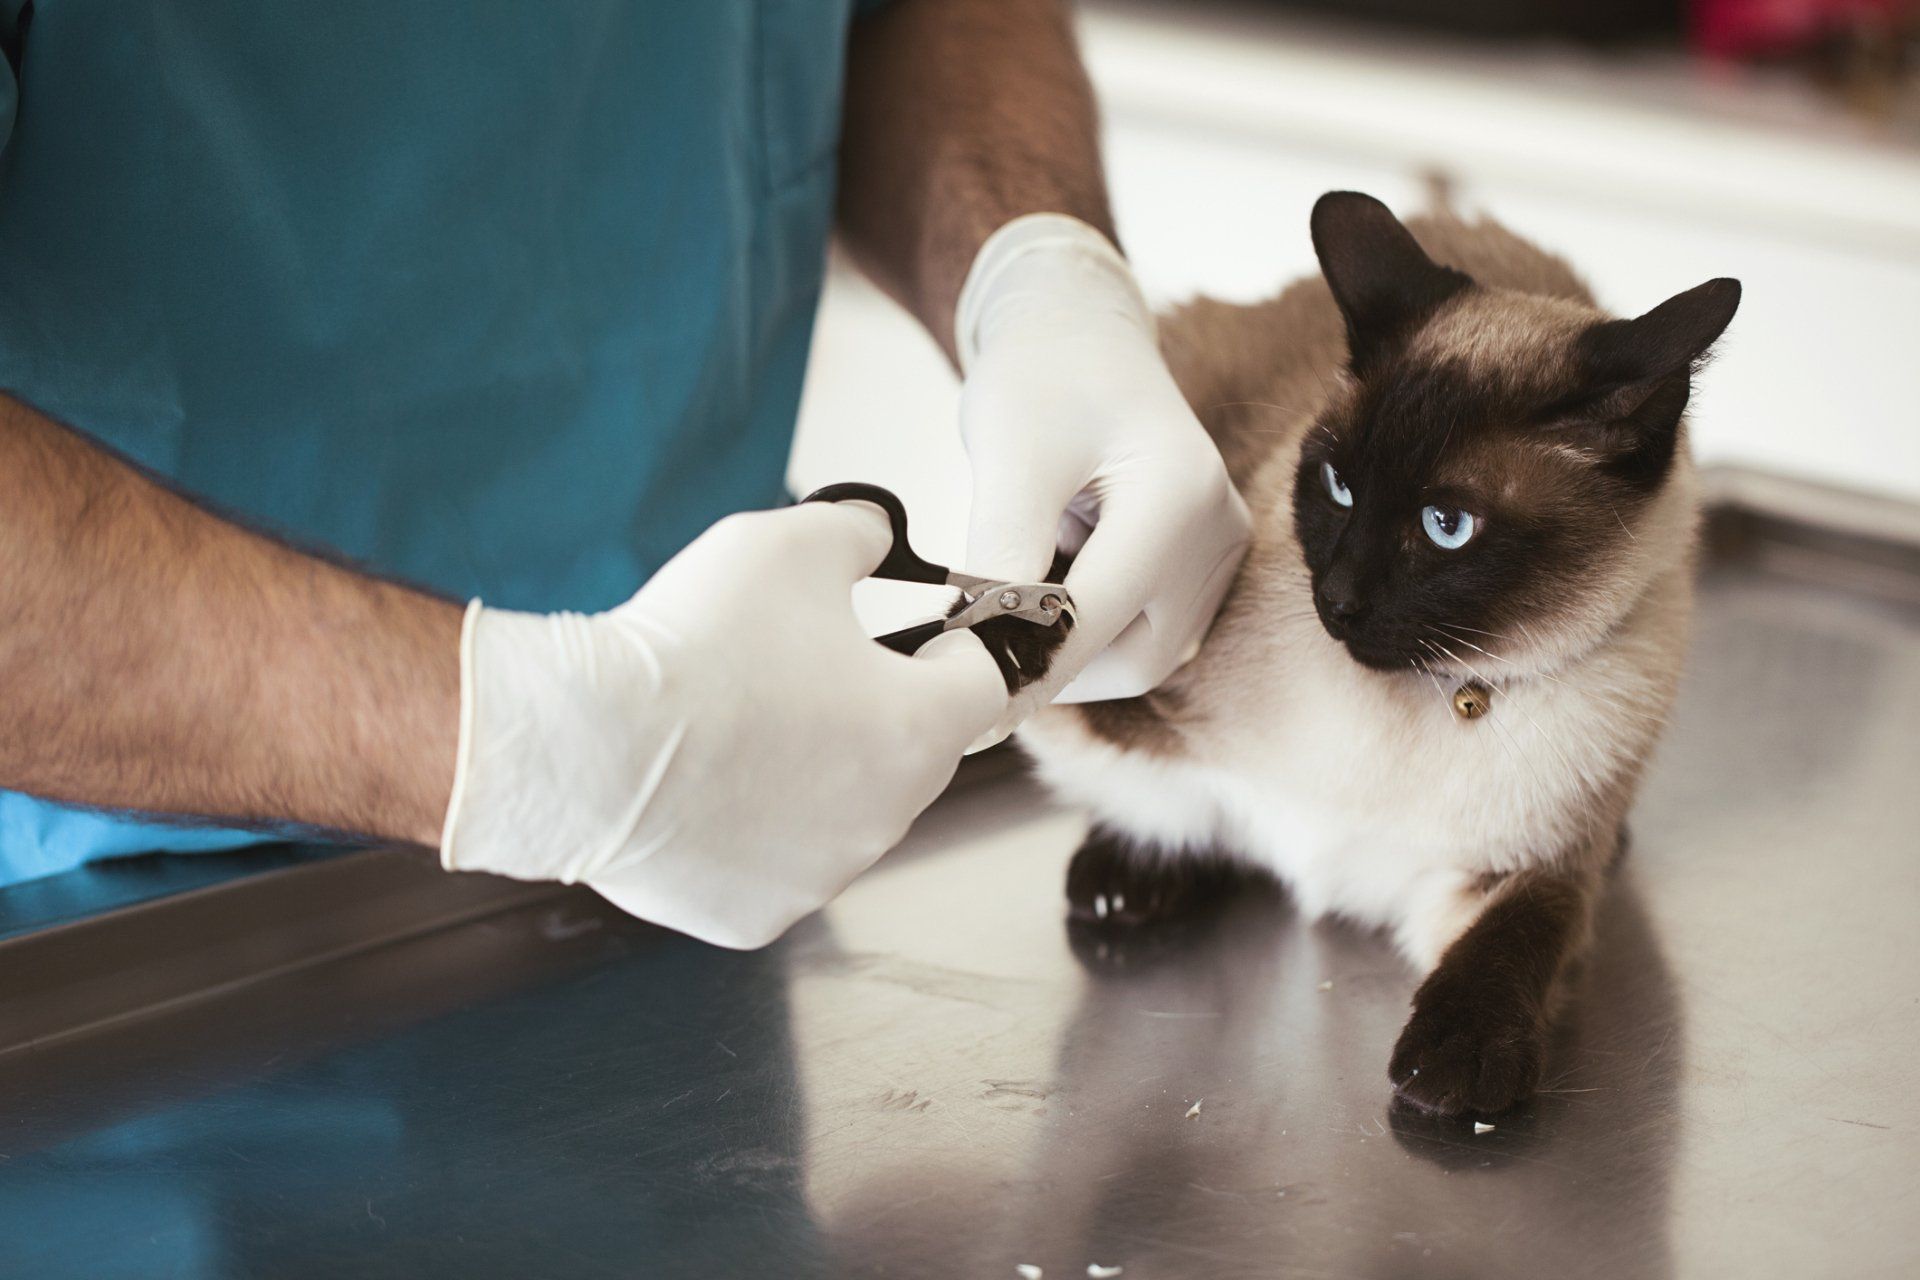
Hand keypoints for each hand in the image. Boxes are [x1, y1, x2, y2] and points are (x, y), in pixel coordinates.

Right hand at [439, 501, 1006, 947]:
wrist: (582, 744)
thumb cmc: (688, 650)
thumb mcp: (792, 541)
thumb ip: (862, 532)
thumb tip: (875, 536)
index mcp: (919, 730)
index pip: (984, 684)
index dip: (955, 646)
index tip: (926, 634)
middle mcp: (886, 818)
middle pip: (912, 754)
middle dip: (875, 709)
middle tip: (807, 670)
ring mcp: (821, 876)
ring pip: (844, 812)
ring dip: (816, 772)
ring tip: (742, 724)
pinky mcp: (757, 915)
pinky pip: (775, 863)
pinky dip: (753, 828)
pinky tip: (705, 784)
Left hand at [955, 215, 1249, 733]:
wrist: (1081, 336)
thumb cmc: (1041, 378)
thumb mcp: (1008, 457)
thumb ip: (1001, 555)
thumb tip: (979, 652)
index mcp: (1178, 494)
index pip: (1097, 616)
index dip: (1026, 662)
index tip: (961, 690)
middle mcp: (1217, 530)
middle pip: (1135, 657)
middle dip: (1055, 665)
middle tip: (978, 649)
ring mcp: (1219, 551)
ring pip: (1143, 654)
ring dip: (1074, 647)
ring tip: (1019, 589)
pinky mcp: (1205, 563)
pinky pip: (1149, 630)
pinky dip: (1093, 628)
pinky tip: (1052, 580)